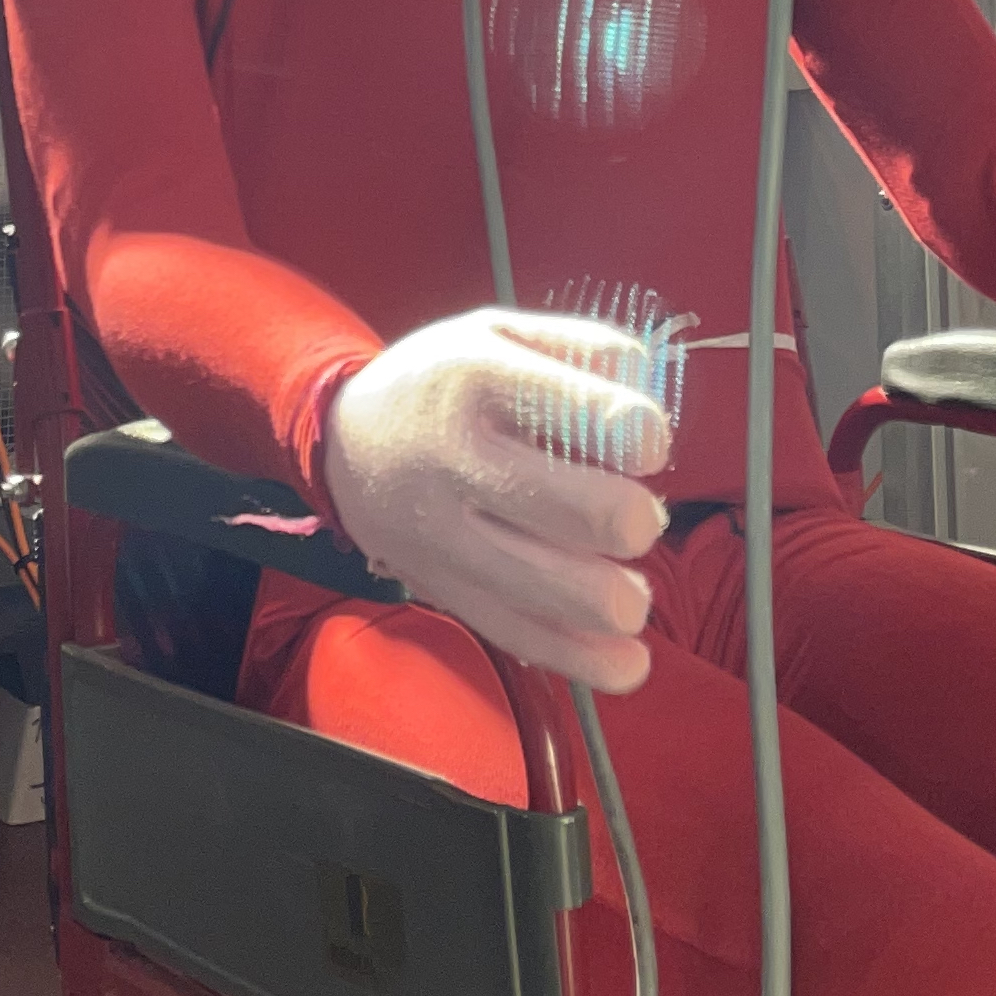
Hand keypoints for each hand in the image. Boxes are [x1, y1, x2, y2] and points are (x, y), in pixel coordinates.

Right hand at [320, 308, 674, 693]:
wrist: (342, 446)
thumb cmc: (443, 385)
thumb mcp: (499, 332)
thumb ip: (584, 347)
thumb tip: (653, 390)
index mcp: (477, 378)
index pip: (580, 411)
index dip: (642, 435)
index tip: (648, 444)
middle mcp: (456, 459)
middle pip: (579, 510)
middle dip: (635, 520)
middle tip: (638, 516)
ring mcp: (444, 534)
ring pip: (554, 587)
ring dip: (619, 599)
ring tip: (632, 588)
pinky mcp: (442, 589)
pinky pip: (521, 634)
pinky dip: (586, 659)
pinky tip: (628, 662)